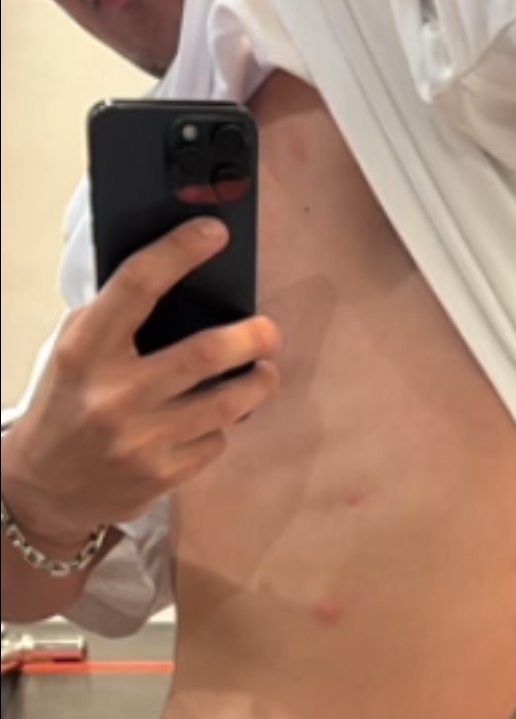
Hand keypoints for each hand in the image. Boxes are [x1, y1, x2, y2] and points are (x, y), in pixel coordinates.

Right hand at [4, 223, 280, 549]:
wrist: (44, 485)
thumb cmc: (67, 405)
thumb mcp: (76, 350)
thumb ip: (117, 318)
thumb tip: (182, 277)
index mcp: (86, 350)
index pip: (137, 285)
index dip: (180, 251)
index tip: (214, 232)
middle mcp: (113, 394)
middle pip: (205, 353)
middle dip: (252, 336)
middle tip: (267, 329)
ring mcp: (140, 439)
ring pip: (227, 403)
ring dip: (258, 382)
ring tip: (264, 370)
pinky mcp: (162, 475)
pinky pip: (215, 440)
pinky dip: (220, 426)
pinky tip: (212, 418)